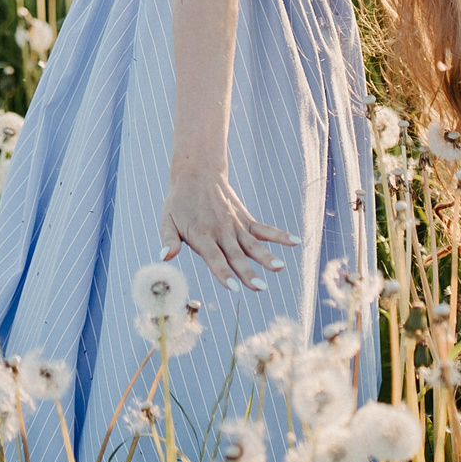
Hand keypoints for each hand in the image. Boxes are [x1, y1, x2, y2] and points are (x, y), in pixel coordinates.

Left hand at [159, 172, 294, 290]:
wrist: (197, 173)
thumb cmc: (179, 202)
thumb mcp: (167, 219)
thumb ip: (168, 239)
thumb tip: (164, 256)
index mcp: (201, 235)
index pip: (214, 258)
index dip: (223, 273)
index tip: (234, 288)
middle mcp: (221, 232)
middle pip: (236, 256)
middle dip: (248, 273)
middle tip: (259, 288)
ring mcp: (235, 225)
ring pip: (253, 244)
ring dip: (267, 257)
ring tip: (279, 268)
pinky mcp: (245, 219)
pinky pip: (264, 229)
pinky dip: (280, 235)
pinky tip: (296, 242)